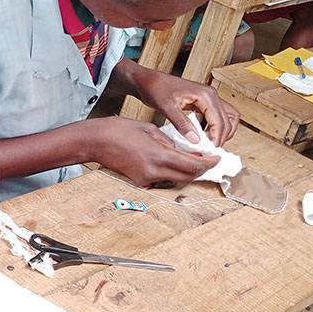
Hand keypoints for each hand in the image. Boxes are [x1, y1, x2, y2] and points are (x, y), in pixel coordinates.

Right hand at [90, 118, 219, 186]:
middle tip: (209, 160)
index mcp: (159, 156)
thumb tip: (186, 150)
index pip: (193, 165)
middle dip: (201, 169)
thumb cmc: (119, 130)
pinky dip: (172, 173)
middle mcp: (154, 172)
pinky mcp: (140, 181)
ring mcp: (146, 179)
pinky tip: (173, 162)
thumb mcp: (150, 130)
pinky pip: (163, 180)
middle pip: (188, 177)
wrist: (95, 141)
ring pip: (176, 180)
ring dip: (187, 172)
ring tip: (192, 159)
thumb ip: (170, 142)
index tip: (217, 157)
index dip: (209, 162)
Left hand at [133, 68, 240, 145]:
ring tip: (210, 143)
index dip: (217, 137)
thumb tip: (196, 140)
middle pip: (228, 120)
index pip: (220, 121)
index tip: (211, 150)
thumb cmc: (155, 89)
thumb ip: (182, 124)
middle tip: (211, 149)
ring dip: (223, 131)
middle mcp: (211, 94)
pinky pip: (217, 116)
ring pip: (227, 117)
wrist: (148, 80)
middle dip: (222, 136)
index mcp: (205, 95)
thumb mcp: (166, 107)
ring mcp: (208, 97)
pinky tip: (202, 136)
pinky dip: (214, 126)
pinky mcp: (203, 102)